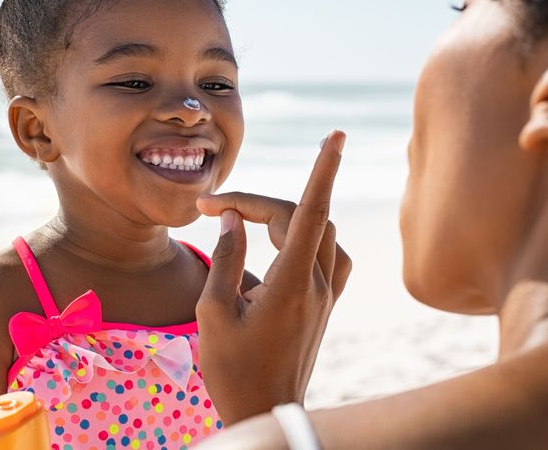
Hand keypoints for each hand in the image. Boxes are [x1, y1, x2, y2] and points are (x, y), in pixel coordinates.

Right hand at [194, 131, 350, 424]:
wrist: (265, 412)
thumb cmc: (232, 370)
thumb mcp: (212, 314)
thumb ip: (225, 260)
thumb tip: (233, 218)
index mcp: (289, 286)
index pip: (311, 213)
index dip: (323, 170)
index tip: (334, 135)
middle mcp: (316, 286)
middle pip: (303, 218)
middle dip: (260, 202)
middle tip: (214, 209)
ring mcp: (326, 297)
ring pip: (322, 233)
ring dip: (289, 216)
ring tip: (248, 222)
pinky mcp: (325, 306)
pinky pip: (330, 256)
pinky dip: (310, 237)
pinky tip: (284, 243)